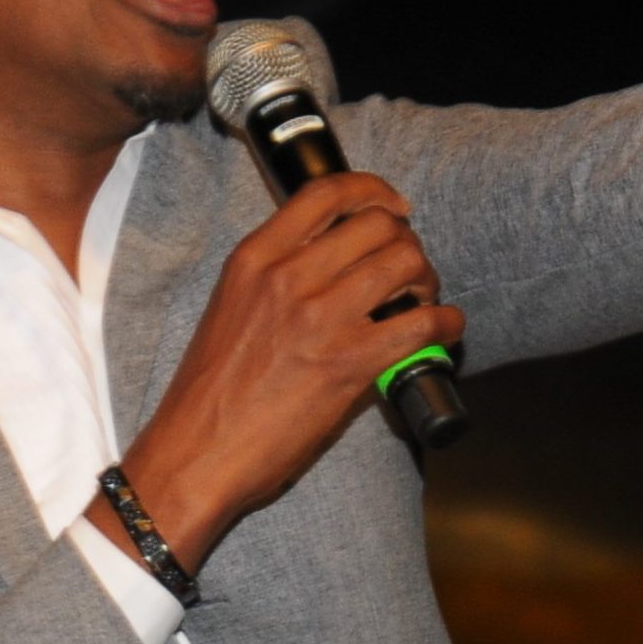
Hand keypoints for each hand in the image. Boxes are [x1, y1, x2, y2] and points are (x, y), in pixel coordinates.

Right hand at [110, 169, 457, 570]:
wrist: (196, 453)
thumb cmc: (211, 394)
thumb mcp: (231, 309)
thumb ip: (276, 278)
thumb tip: (336, 268)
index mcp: (253, 258)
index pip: (326, 191)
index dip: (374, 190)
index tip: (394, 206)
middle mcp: (287, 276)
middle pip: (377, 223)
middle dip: (407, 242)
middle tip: (410, 271)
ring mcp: (320, 318)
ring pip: (406, 262)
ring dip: (428, 280)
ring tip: (423, 303)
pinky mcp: (349, 364)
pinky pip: (423, 324)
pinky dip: (447, 324)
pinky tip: (445, 333)